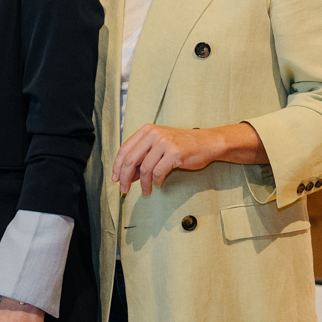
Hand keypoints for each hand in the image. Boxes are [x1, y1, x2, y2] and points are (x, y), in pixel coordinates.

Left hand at [112, 122, 265, 195]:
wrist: (206, 143)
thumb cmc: (182, 145)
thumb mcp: (159, 145)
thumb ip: (143, 156)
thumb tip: (127, 175)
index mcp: (146, 130)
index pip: (125, 149)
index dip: (117, 166)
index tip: (115, 178)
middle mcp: (153, 134)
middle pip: (130, 159)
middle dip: (125, 177)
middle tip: (124, 189)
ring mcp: (164, 143)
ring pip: (145, 169)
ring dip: (143, 184)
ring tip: (146, 191)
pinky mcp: (175, 153)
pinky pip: (159, 172)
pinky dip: (156, 181)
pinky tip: (158, 184)